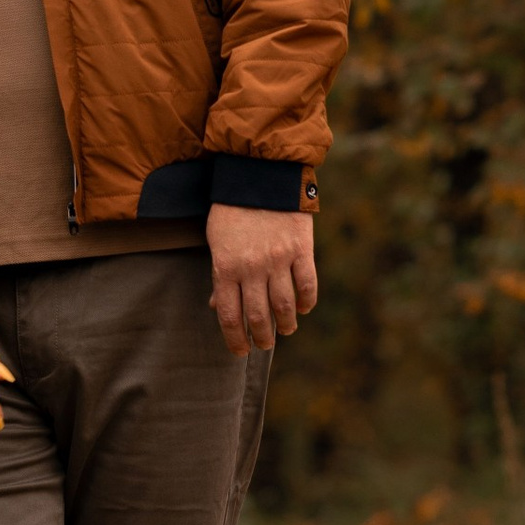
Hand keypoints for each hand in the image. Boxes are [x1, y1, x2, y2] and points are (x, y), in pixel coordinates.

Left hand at [207, 206, 316, 357]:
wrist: (261, 174)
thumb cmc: (232, 209)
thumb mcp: (217, 241)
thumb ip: (220, 275)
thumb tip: (217, 307)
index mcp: (226, 267)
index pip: (229, 316)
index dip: (235, 340)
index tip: (241, 351)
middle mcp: (252, 268)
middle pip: (258, 317)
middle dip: (261, 338)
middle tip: (264, 343)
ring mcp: (278, 259)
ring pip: (284, 307)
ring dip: (285, 325)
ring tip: (285, 329)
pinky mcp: (301, 249)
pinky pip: (307, 285)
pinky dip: (306, 302)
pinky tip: (302, 308)